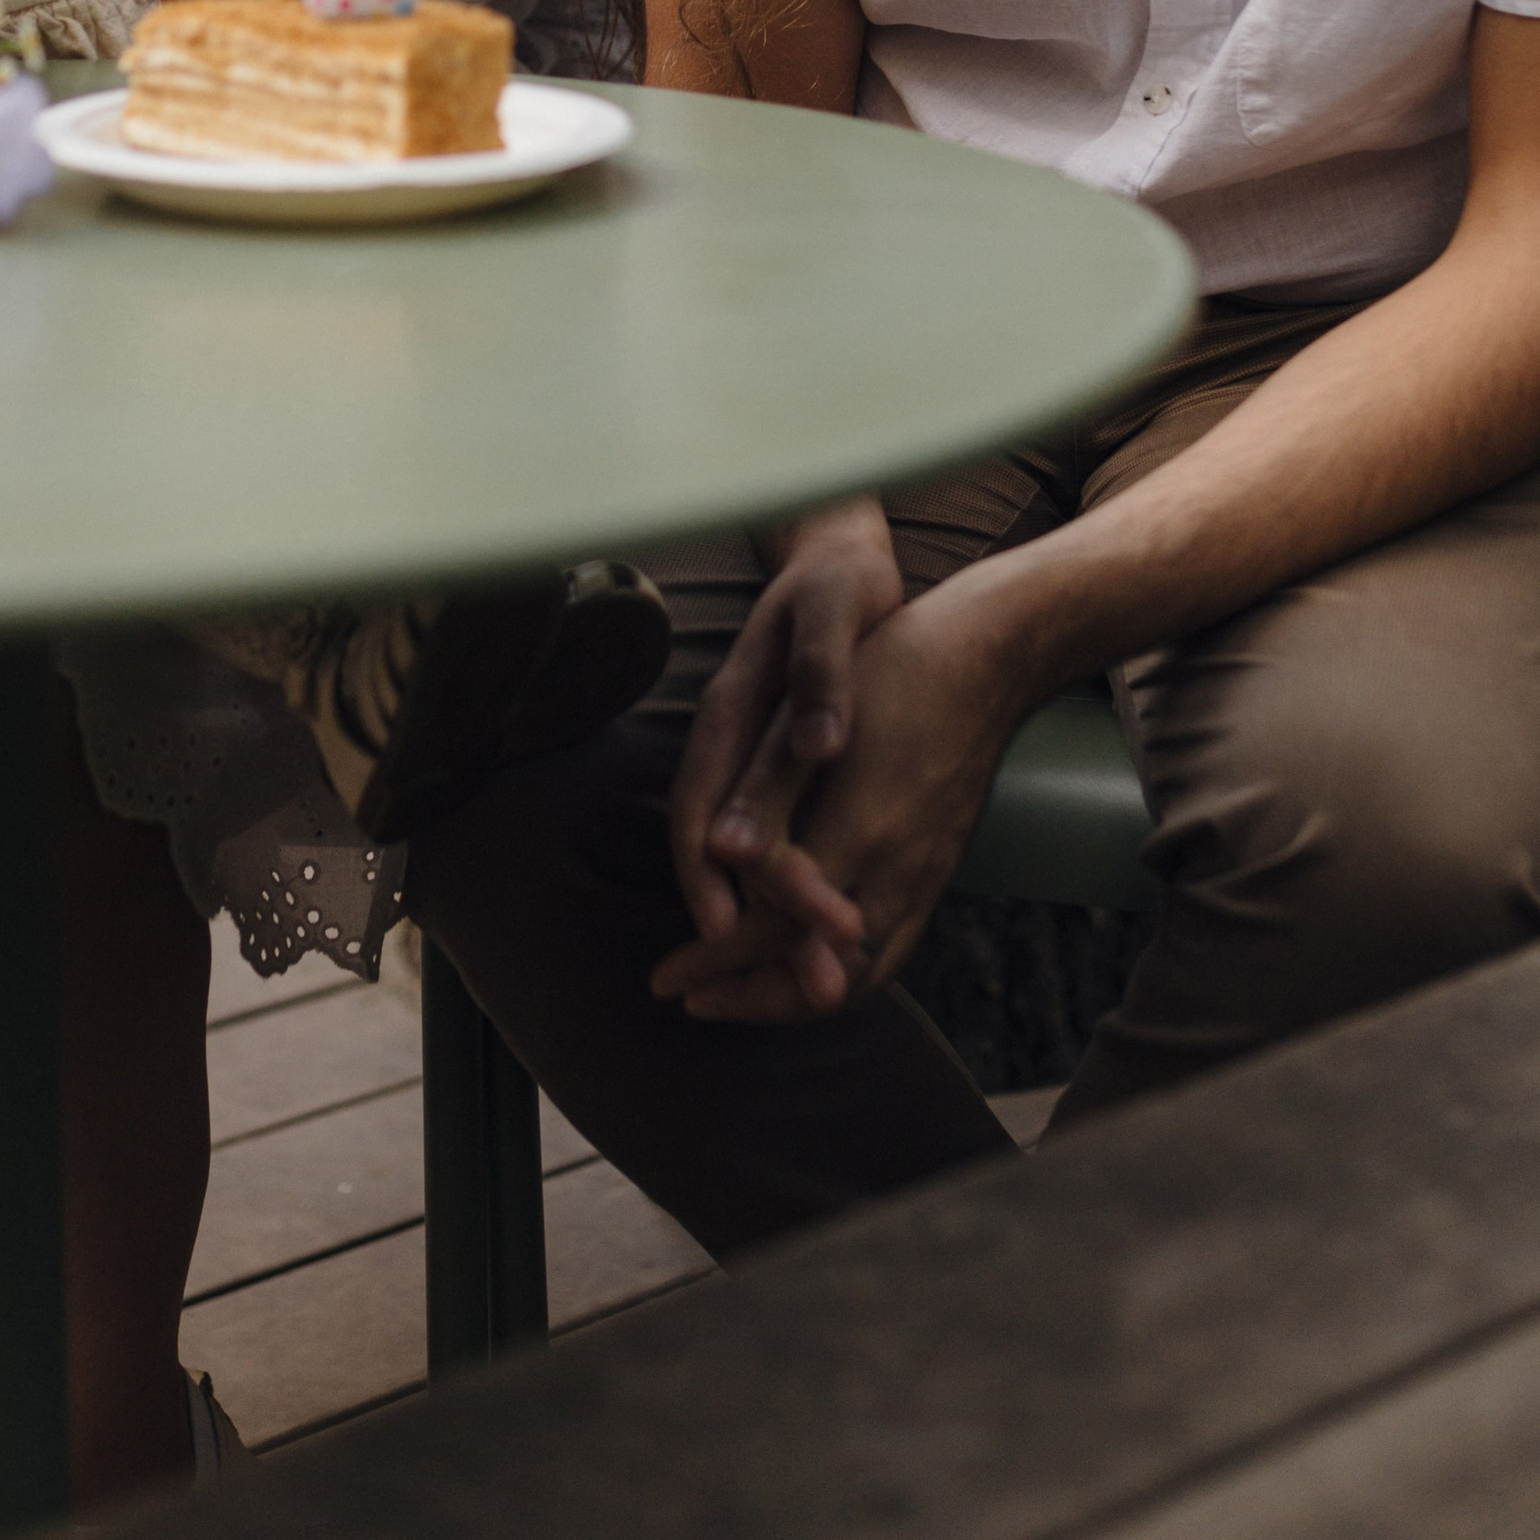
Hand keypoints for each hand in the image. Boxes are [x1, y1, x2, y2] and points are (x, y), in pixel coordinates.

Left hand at [656, 565, 1021, 1024]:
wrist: (987, 661)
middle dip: (751, 999)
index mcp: (860, 831)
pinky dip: (844, 975)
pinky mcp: (941, 871)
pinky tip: (808, 963)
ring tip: (739, 995)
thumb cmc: (892, 674)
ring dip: (797, 997)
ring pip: (863, 974)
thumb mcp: (814, 719)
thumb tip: (719, 854)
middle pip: (821, 975)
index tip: (667, 977)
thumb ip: (766, 793)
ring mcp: (927, 875)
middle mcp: (899, 868)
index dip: (715, 962)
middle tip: (692, 1001)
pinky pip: (892, 949)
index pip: (775, 930)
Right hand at [664, 500, 902, 952]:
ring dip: (772, 922)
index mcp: (731, 712)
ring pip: (742, 857)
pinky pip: (773, 844)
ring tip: (808, 984)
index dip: (708, 875)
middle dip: (744, 925)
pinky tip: (824, 928)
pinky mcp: (786, 769)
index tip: (728, 931)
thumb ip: (821, 676)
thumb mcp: (832, 611)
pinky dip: (792, 892)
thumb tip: (820, 746)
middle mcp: (733, 746)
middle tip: (791, 986)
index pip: (698, 808)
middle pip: (715, 852)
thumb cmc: (836, 581)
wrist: (842, 553)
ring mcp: (755, 759)